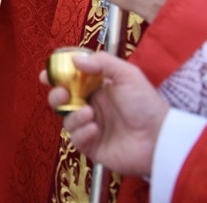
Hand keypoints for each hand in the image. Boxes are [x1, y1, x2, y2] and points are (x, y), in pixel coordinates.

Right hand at [39, 52, 168, 176]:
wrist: (160, 139)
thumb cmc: (146, 104)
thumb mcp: (127, 75)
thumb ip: (102, 63)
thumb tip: (75, 59)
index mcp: (98, 88)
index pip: (71, 80)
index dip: (57, 76)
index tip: (46, 74)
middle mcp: (92, 106)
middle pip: (62, 100)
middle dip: (56, 96)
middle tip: (63, 95)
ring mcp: (91, 127)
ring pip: (67, 120)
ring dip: (74, 115)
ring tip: (90, 114)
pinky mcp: (92, 146)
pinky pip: (76, 139)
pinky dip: (82, 133)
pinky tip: (96, 130)